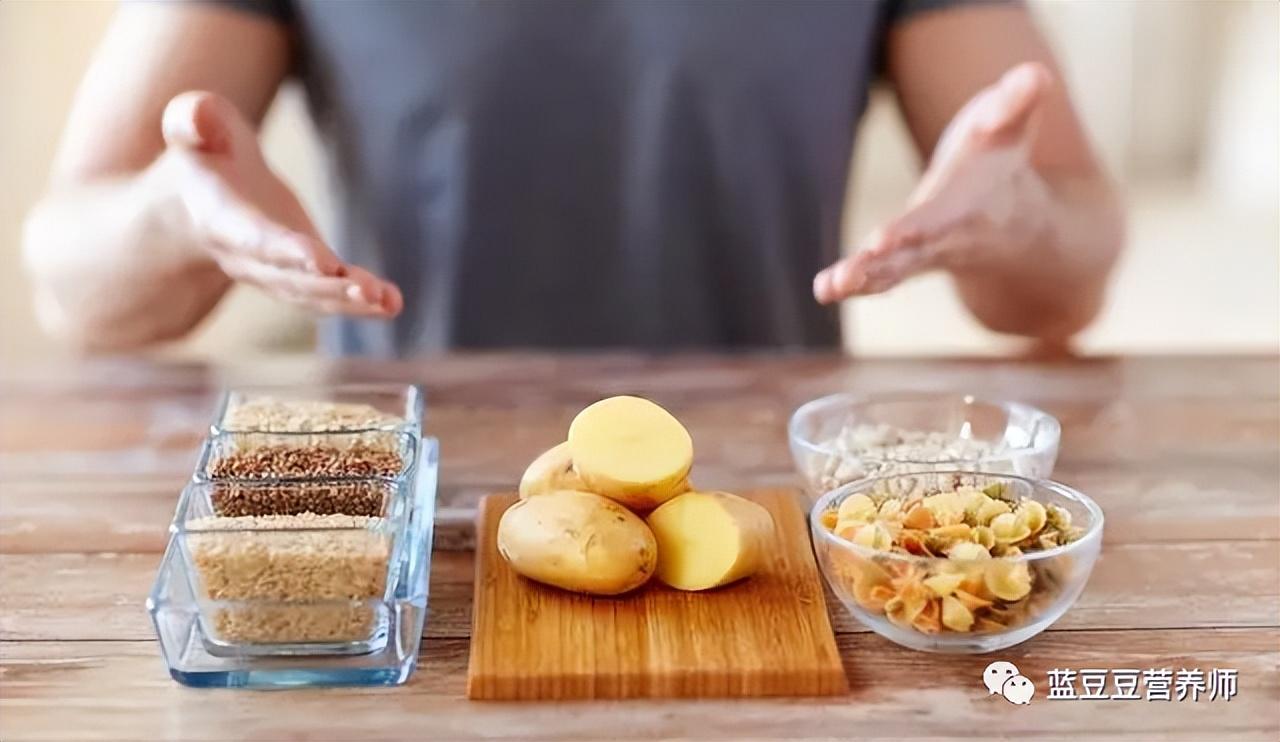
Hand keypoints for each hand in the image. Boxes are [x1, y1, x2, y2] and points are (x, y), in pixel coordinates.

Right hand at [161, 91, 402, 316]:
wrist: (201, 196)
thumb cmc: (205, 152)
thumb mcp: (192, 125)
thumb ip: (193, 119)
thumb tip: (197, 118)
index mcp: (219, 218)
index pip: (253, 239)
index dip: (286, 251)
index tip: (319, 261)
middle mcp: (245, 257)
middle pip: (288, 278)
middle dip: (328, 286)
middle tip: (367, 290)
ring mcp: (275, 272)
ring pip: (311, 295)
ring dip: (349, 301)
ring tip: (386, 302)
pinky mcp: (303, 274)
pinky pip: (329, 293)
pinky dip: (361, 301)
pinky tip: (392, 302)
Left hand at [814, 63, 1054, 303]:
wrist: (1012, 216)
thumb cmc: (1000, 160)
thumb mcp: (1010, 124)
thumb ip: (1017, 101)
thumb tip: (1036, 74)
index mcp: (969, 207)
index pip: (939, 220)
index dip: (914, 229)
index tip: (882, 240)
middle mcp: (946, 238)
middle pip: (911, 255)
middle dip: (881, 265)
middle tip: (849, 275)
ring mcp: (923, 254)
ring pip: (891, 273)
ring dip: (861, 281)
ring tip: (830, 286)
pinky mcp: (905, 260)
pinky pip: (879, 278)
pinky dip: (852, 285)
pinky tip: (823, 289)